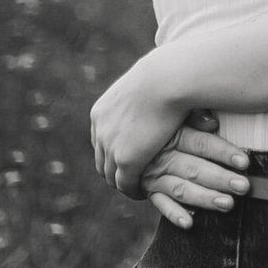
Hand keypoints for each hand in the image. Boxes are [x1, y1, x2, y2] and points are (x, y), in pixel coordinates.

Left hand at [91, 48, 194, 199]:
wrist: (167, 78)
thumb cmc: (167, 75)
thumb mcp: (148, 84)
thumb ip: (145, 94)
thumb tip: (158, 92)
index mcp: (102, 111)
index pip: (101, 140)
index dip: (115, 152)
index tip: (131, 158)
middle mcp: (100, 129)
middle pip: (101, 160)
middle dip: (116, 171)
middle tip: (134, 179)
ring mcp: (110, 145)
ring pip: (110, 175)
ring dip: (125, 184)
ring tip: (142, 188)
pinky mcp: (125, 159)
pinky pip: (125, 184)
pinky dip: (134, 191)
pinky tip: (147, 192)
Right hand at [139, 110, 251, 230]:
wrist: (122, 132)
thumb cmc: (159, 119)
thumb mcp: (174, 112)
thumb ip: (194, 116)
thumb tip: (213, 122)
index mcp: (172, 134)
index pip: (201, 144)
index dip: (223, 152)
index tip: (245, 161)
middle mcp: (162, 156)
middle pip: (194, 168)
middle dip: (220, 178)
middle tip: (243, 187)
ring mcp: (153, 175)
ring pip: (181, 188)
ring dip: (204, 197)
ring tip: (227, 204)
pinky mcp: (146, 189)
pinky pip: (160, 203)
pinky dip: (174, 214)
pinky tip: (189, 223)